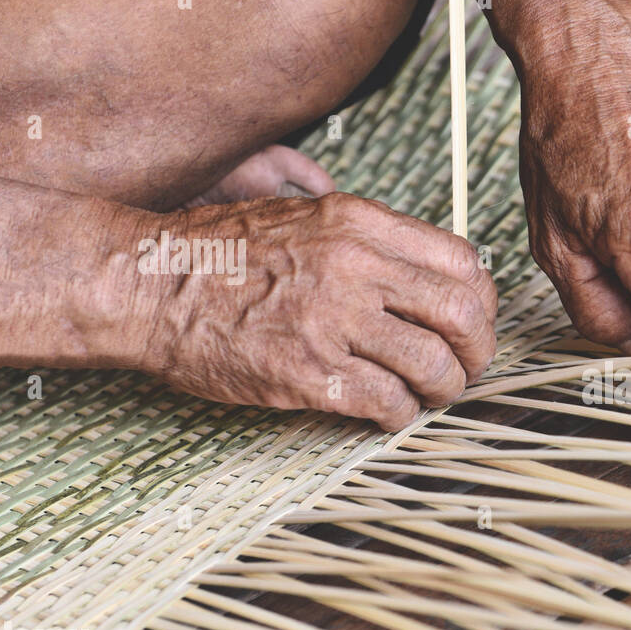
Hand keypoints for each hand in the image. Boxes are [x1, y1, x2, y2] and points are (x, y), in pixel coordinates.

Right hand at [135, 192, 495, 429]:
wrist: (149, 284)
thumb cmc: (225, 253)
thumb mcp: (303, 212)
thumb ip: (369, 236)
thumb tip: (432, 268)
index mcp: (360, 223)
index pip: (463, 262)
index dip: (481, 302)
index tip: (472, 323)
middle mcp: (356, 266)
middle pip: (463, 315)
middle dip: (478, 352)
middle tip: (467, 368)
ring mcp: (334, 320)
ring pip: (434, 365)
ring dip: (444, 389)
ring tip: (430, 395)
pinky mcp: (310, 373)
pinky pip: (389, 403)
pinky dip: (400, 416)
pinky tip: (388, 413)